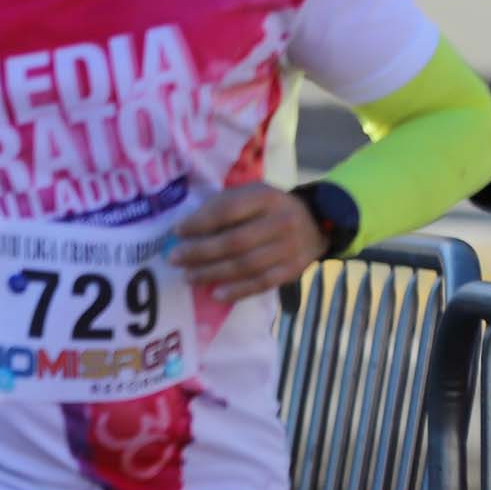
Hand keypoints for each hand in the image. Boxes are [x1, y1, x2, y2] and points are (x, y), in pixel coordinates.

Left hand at [168, 183, 326, 300]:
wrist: (316, 223)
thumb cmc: (268, 208)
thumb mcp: (250, 195)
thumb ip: (222, 206)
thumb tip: (186, 230)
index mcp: (266, 197)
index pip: (228, 210)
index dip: (201, 222)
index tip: (177, 232)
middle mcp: (281, 222)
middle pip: (235, 241)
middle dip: (200, 252)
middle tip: (174, 259)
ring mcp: (290, 248)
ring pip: (247, 265)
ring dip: (213, 273)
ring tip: (188, 277)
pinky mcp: (294, 270)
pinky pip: (262, 283)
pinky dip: (237, 290)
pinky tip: (215, 294)